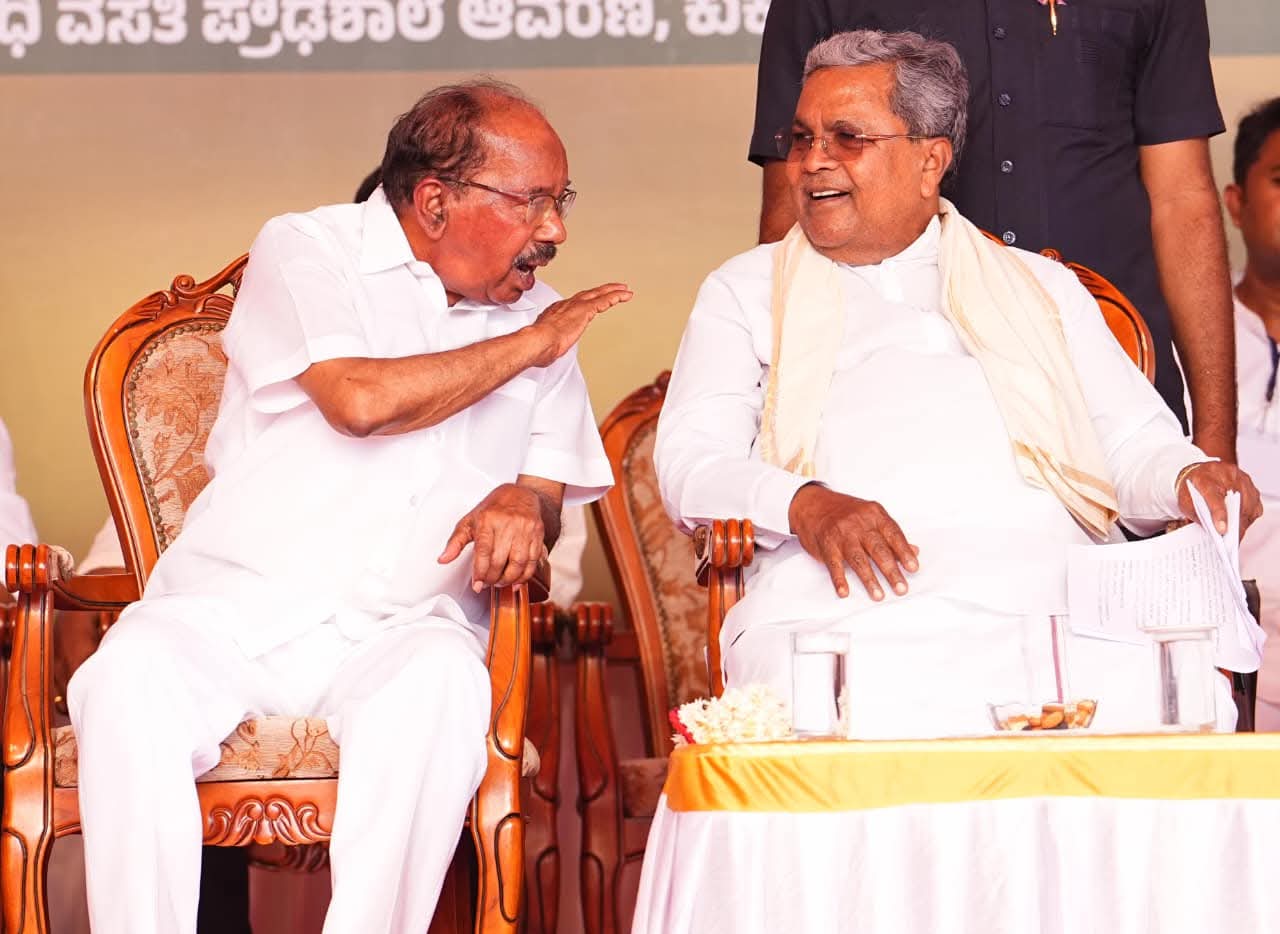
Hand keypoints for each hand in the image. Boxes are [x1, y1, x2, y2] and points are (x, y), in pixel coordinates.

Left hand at [438, 484, 549, 591]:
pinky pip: (533, 560)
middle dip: (493, 579)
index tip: (477, 585)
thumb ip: (455, 542)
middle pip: (500, 560)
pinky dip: (525, 575)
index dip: (480, 573)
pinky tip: (517, 580)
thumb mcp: (470, 520)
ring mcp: (524, 529)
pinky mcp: (537, 534)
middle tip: (488, 583)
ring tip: (501, 582)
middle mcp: (507, 525)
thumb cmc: (494, 508)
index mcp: (488, 520)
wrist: (520, 494)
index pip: (483, 552)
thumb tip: (443, 559)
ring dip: (509, 579)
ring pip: (518, 563)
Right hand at [527, 283, 632, 366]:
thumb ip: (550, 344)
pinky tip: (624, 295)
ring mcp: (576, 306)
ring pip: (599, 294)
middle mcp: (566, 305)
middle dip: (601, 291)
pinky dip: (616, 296)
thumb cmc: (538, 345)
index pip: (574, 303)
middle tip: (612, 288)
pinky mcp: (585, 310)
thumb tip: (548, 351)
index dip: (584, 301)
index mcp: (556, 312)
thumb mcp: (545, 344)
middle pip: (588, 294)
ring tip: (624, 289)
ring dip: (612, 291)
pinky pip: (605, 300)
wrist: (538, 341)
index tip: (591, 301)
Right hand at [787, 483, 918, 599]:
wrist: (813, 503)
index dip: (904, 552)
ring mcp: (841, 534)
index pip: (893, 534)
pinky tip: (844, 591)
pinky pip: (833, 564)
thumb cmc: (846, 512)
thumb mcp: (871, 517)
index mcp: (874, 514)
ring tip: (878, 595)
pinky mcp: (826, 544)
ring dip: (869, 579)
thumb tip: (914, 551)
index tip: (913, 568)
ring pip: (858, 558)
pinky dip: (839, 579)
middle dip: (891, 570)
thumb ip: (892, 535)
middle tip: (901, 588)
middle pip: (878, 549)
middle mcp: (859, 523)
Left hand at [1176, 461, 1262, 538]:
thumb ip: (1198, 516)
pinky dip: (1249, 515)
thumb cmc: (1192, 487)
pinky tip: (1241, 523)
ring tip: (1236, 535)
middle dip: (1235, 525)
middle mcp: (1225, 474)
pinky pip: (1254, 503)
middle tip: (1231, 541)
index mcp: (1205, 479)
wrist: (1198, 472)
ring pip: (1248, 504)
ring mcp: (1239, 477)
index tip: (1222, 531)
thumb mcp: (1186, 502)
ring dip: (1243, 522)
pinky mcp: (1249, 483)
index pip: (1215, 498)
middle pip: (1236, 503)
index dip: (1219, 516)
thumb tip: (1215, 533)